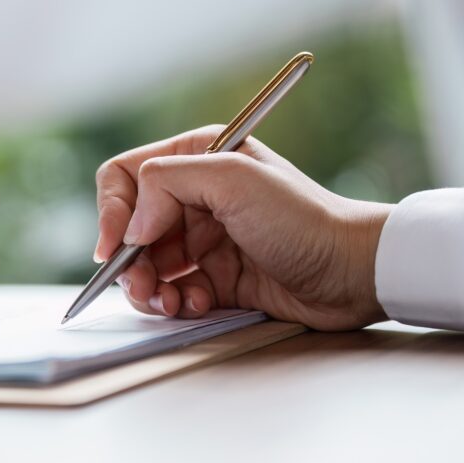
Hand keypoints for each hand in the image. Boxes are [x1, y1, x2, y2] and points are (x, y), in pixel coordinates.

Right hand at [94, 125, 391, 330]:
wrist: (352, 271)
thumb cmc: (303, 218)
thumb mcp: (233, 180)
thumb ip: (168, 184)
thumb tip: (131, 228)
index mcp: (196, 158)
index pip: (125, 177)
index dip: (112, 212)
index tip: (115, 248)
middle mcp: (194, 196)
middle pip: (129, 229)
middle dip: (129, 262)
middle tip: (143, 288)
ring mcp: (203, 239)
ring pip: (146, 266)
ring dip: (149, 289)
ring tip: (169, 304)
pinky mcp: (214, 277)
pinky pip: (173, 291)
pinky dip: (177, 303)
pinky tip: (199, 304)